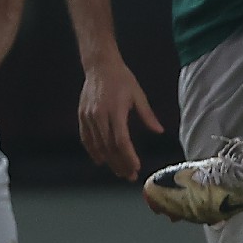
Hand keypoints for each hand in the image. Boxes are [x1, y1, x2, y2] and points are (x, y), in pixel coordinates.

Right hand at [76, 55, 164, 180]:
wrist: (100, 66)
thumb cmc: (122, 79)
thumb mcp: (138, 95)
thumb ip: (148, 115)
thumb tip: (160, 131)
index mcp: (115, 110)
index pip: (121, 140)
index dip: (128, 156)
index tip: (136, 167)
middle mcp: (100, 115)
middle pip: (109, 147)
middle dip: (120, 164)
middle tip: (129, 175)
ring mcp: (88, 116)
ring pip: (97, 145)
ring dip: (108, 161)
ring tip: (119, 171)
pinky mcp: (82, 116)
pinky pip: (86, 138)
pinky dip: (93, 151)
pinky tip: (101, 160)